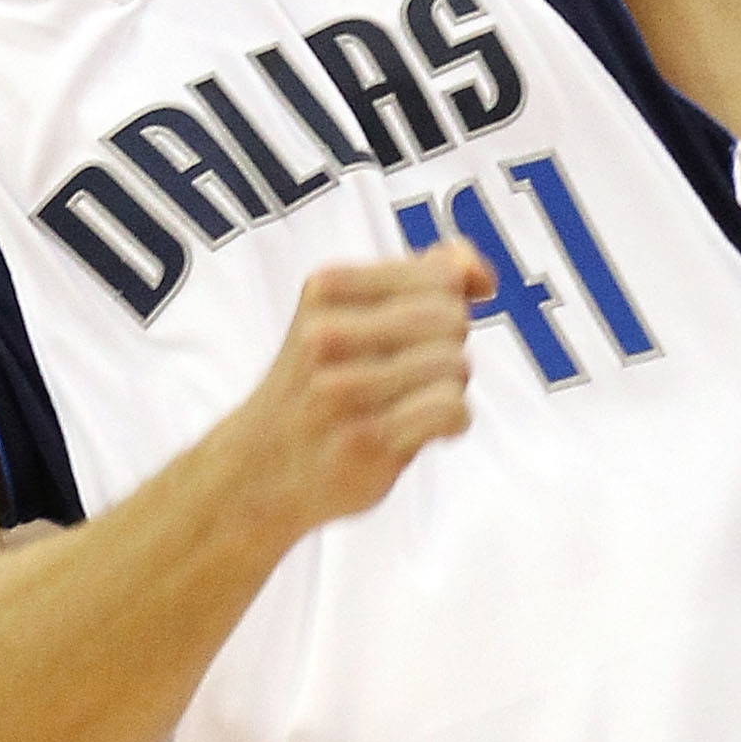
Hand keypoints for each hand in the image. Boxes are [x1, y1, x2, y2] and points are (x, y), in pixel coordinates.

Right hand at [241, 247, 494, 534]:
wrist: (261, 467)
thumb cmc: (321, 384)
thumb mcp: (350, 312)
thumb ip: (421, 278)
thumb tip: (480, 274)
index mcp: (326, 288)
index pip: (442, 275)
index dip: (456, 300)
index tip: (435, 327)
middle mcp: (327, 335)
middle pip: (452, 320)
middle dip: (451, 346)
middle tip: (416, 373)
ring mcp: (343, 390)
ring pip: (455, 365)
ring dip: (450, 388)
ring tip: (411, 402)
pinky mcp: (365, 440)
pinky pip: (452, 410)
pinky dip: (452, 423)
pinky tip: (421, 430)